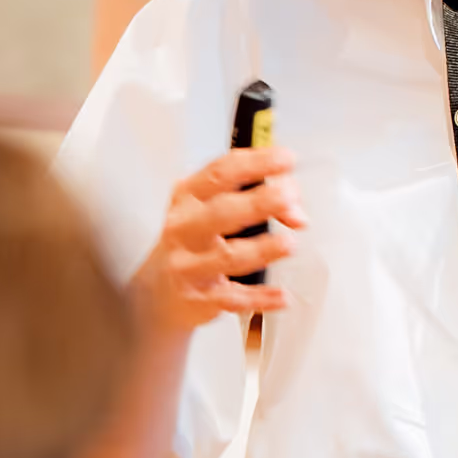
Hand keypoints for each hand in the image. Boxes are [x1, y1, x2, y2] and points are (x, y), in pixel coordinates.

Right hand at [137, 142, 303, 331]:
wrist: (160, 291)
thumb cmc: (194, 242)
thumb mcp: (215, 212)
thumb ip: (257, 202)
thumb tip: (297, 213)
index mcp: (188, 197)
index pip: (220, 173)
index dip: (255, 163)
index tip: (286, 159)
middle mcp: (183, 228)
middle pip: (222, 212)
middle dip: (258, 202)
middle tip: (289, 196)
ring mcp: (188, 265)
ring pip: (228, 257)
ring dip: (261, 249)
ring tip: (289, 244)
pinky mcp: (198, 298)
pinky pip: (233, 298)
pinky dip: (259, 298)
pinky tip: (282, 296)